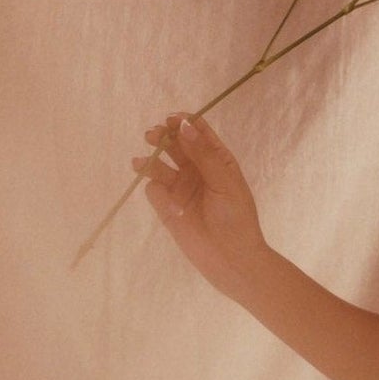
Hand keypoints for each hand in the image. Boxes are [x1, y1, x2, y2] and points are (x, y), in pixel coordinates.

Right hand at [133, 112, 269, 295]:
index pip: (198, 133)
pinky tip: (163, 199)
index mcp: (217, 161)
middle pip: (175, 144)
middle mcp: (197, 170)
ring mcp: (181, 188)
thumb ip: (204, 154)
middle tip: (152, 135)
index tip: (172, 120)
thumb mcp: (224, 182)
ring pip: (160, 165)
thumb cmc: (236, 219)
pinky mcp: (167, 207)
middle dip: (163, 137)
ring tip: (142, 162)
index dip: (185, 123)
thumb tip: (184, 126)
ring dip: (151, 159)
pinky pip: (154, 189)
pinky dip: (154, 188)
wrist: (231, 259)